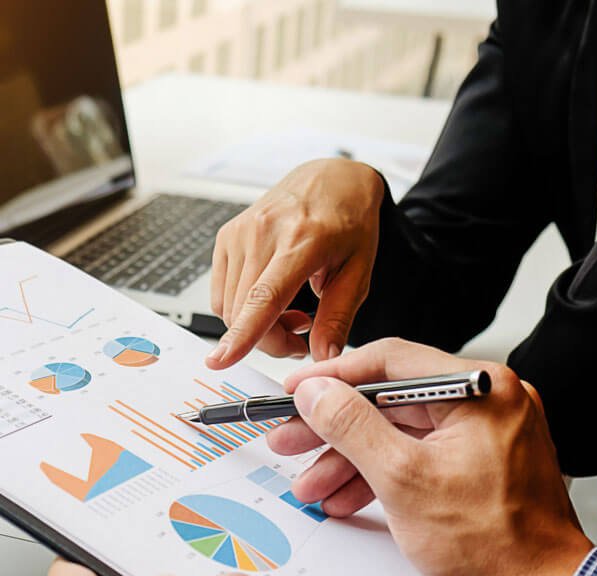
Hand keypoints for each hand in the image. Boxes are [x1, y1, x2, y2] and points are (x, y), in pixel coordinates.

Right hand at [205, 158, 384, 367]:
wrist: (331, 179)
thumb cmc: (348, 221)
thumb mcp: (359, 271)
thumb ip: (338, 317)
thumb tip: (322, 356)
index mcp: (301, 240)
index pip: (264, 296)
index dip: (243, 333)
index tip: (222, 360)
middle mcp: (262, 232)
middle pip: (244, 311)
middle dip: (269, 340)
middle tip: (302, 336)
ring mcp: (239, 232)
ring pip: (230, 306)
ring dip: (257, 326)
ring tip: (293, 314)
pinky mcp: (226, 236)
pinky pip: (222, 293)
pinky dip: (243, 310)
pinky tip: (272, 300)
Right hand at [267, 338, 593, 575]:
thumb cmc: (496, 545)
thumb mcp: (404, 479)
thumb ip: (352, 427)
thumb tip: (317, 392)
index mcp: (481, 389)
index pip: (391, 361)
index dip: (333, 376)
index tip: (298, 389)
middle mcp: (488, 402)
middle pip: (391, 400)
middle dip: (335, 427)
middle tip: (293, 437)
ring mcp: (485, 434)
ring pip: (402, 432)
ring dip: (353, 458)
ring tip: (313, 482)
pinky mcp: (479, 463)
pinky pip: (420, 455)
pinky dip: (383, 474)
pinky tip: (348, 495)